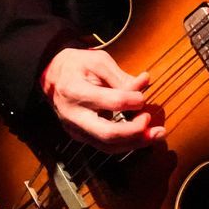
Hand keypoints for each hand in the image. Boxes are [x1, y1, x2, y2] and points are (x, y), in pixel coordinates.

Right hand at [41, 46, 163, 149]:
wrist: (52, 76)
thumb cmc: (76, 66)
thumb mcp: (98, 62)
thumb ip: (120, 77)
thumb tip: (144, 84)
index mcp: (75, 91)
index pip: (110, 102)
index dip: (132, 100)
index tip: (142, 95)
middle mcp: (74, 115)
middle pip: (108, 134)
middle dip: (135, 131)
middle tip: (150, 121)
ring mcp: (76, 129)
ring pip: (109, 146)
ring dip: (136, 142)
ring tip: (156, 134)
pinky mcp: (81, 136)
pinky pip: (106, 146)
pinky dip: (126, 143)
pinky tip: (142, 136)